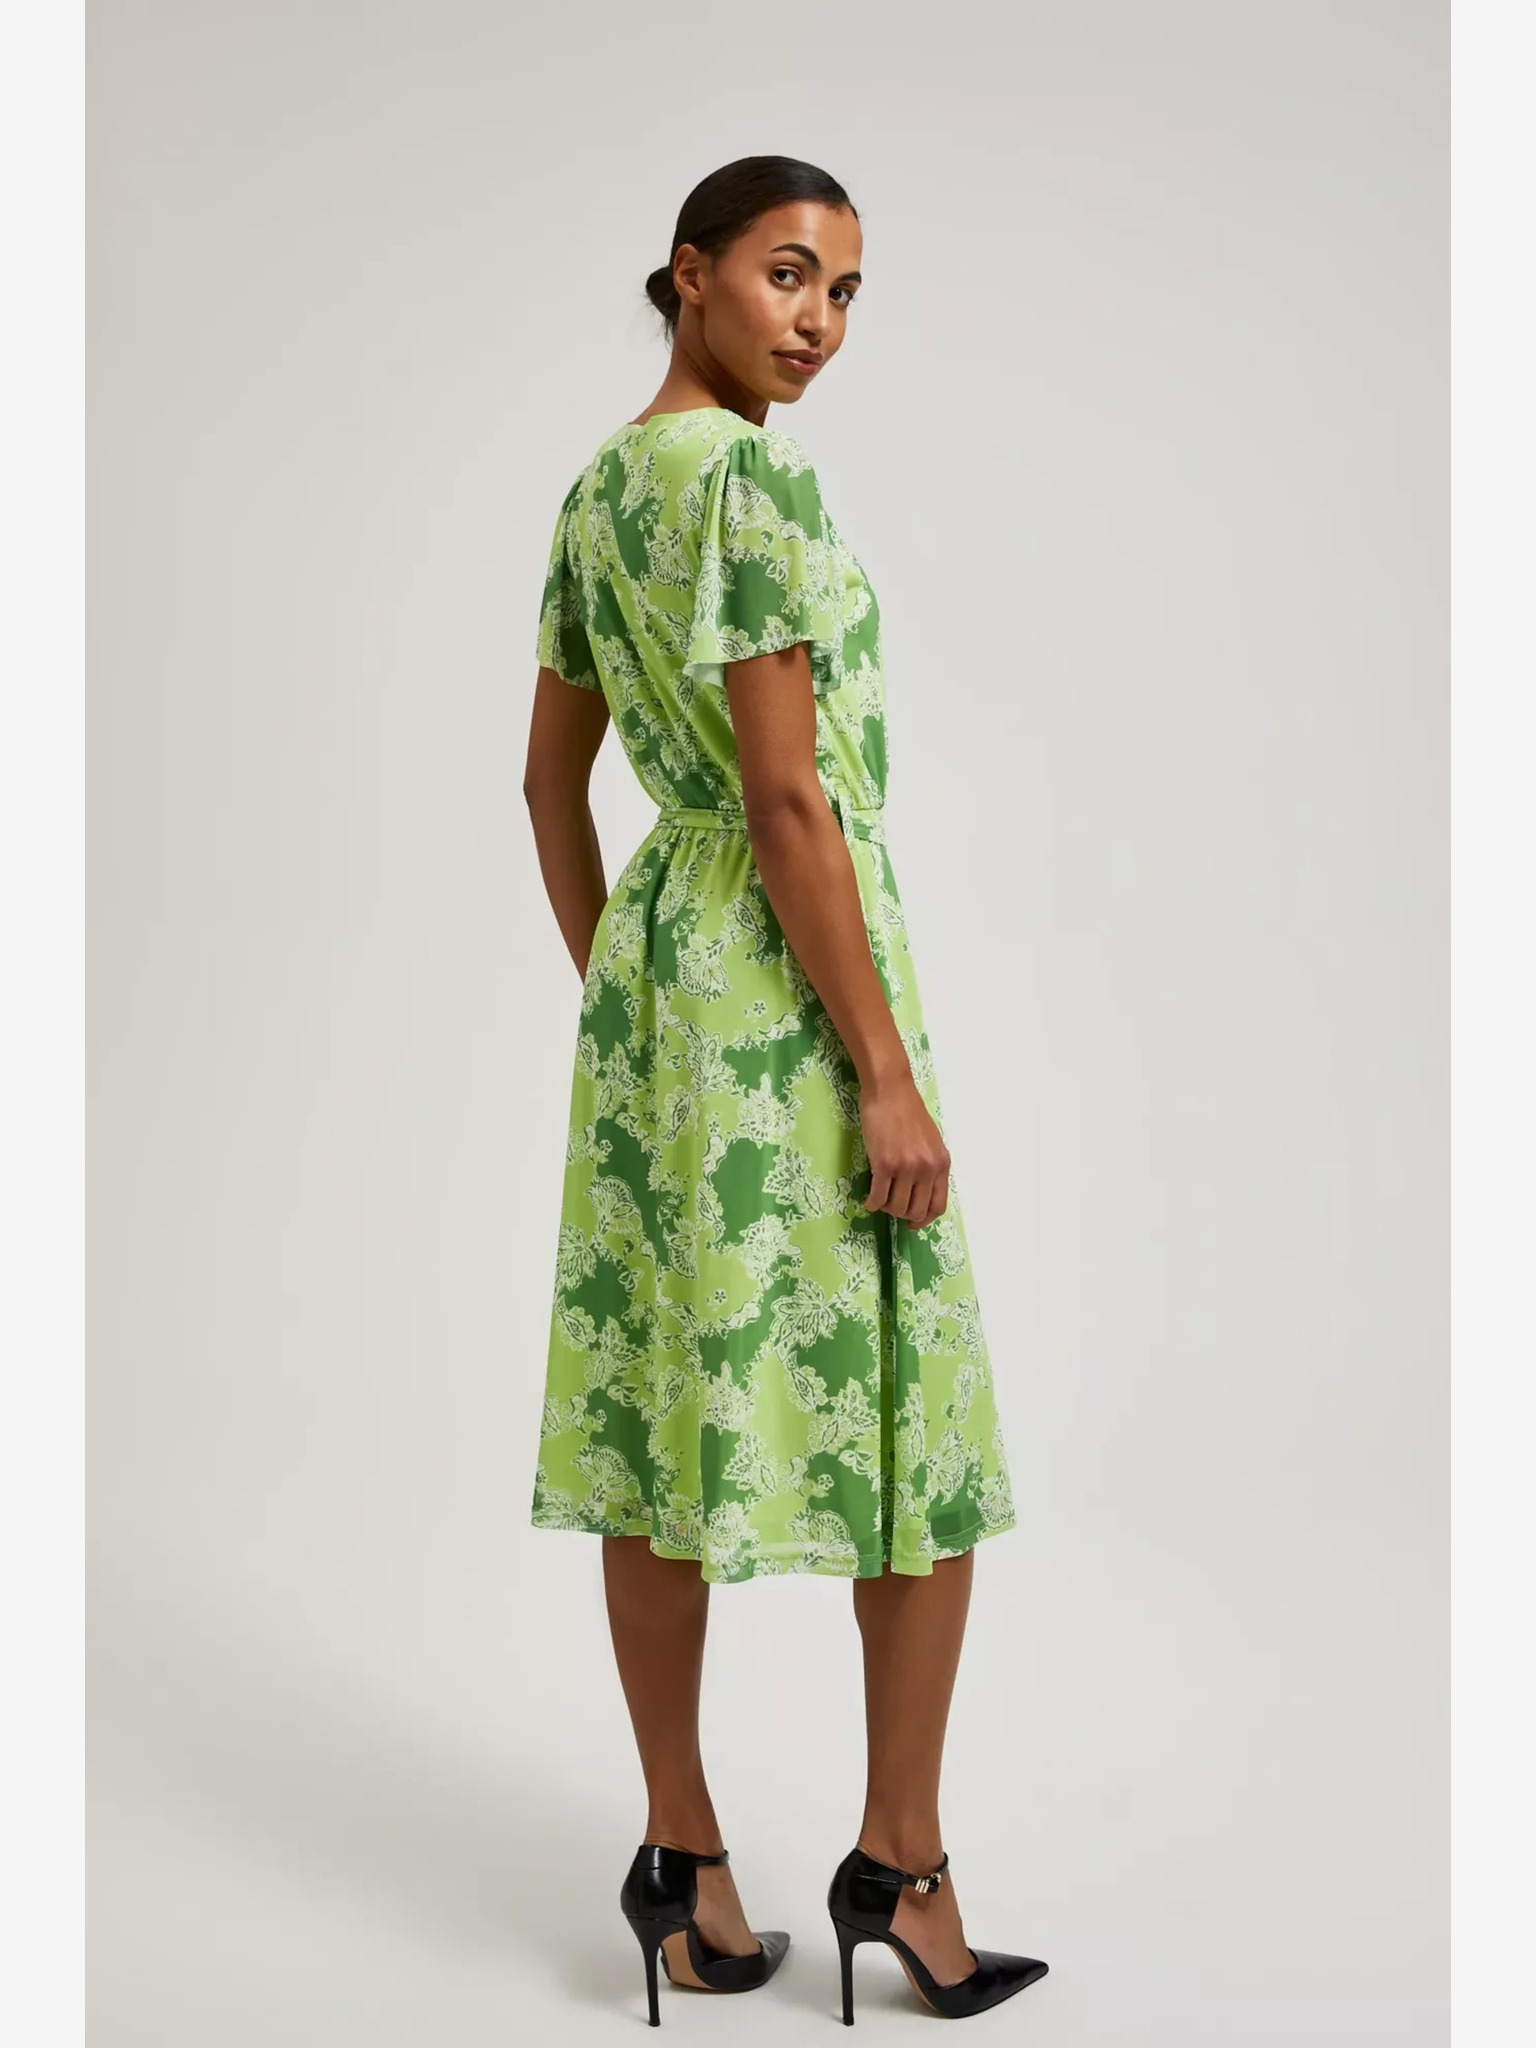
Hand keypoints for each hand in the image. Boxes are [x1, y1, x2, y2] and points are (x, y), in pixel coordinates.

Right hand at [859, 1071, 950, 1227]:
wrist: (890, 1090)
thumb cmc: (907, 1111)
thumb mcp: (930, 1141)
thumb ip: (929, 1165)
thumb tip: (920, 1191)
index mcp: (941, 1164)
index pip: (938, 1206)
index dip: (924, 1220)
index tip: (912, 1222)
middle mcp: (927, 1169)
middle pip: (916, 1211)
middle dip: (903, 1215)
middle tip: (891, 1208)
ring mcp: (906, 1168)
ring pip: (896, 1207)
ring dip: (886, 1208)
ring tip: (879, 1199)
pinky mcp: (884, 1164)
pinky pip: (878, 1197)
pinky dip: (872, 1203)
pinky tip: (868, 1198)